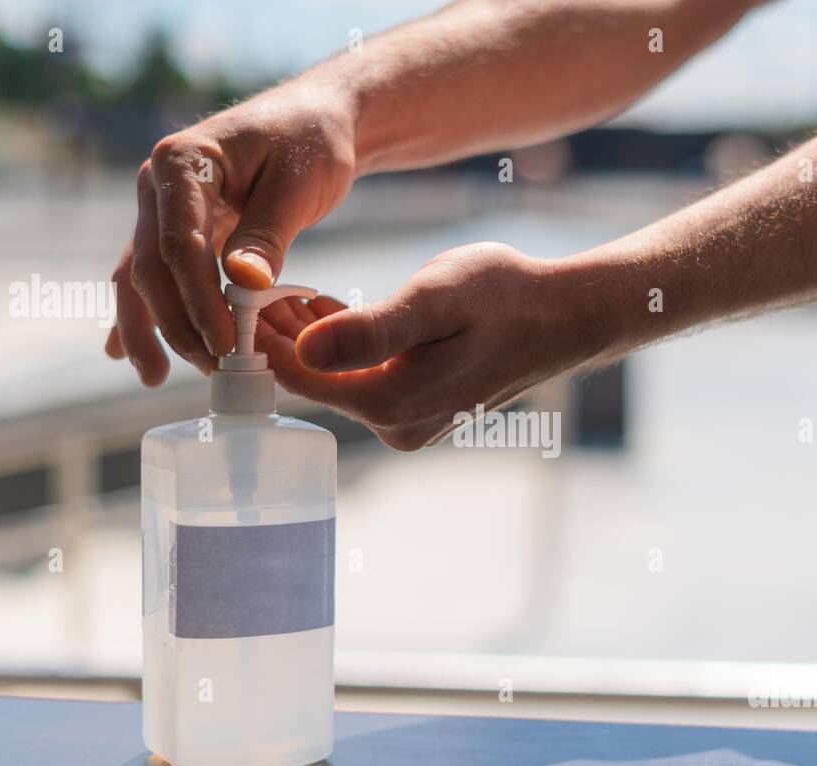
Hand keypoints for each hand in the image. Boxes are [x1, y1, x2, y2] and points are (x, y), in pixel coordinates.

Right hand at [104, 83, 356, 384]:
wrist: (315, 119)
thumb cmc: (311, 142)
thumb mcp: (299, 184)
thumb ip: (268, 234)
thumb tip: (241, 285)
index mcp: (183, 162)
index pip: (180, 244)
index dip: (199, 301)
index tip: (226, 344)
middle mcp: (157, 184)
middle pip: (152, 267)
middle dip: (175, 325)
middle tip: (211, 369)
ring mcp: (161, 207)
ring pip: (140, 277)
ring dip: (146, 328)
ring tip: (154, 376)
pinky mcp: (175, 229)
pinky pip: (153, 276)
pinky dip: (145, 313)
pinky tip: (128, 353)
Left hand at [257, 242, 601, 449]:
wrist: (562, 318)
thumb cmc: (505, 297)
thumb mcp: (434, 298)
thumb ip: (370, 329)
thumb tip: (305, 349)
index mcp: (390, 402)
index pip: (298, 375)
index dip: (266, 334)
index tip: (254, 292)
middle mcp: (396, 427)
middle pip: (315, 383)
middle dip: (286, 338)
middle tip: (274, 286)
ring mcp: (410, 425)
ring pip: (338, 383)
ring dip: (314, 342)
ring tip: (301, 294)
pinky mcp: (423, 414)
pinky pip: (365, 385)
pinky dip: (345, 352)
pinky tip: (338, 315)